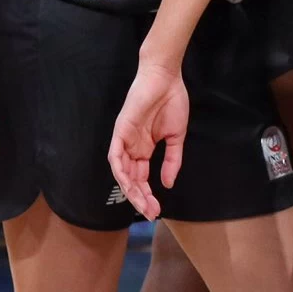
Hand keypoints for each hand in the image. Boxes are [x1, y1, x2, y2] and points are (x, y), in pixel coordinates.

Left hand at [107, 61, 189, 218]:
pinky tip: (128, 183)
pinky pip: (115, 155)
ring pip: (121, 172)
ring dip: (130, 189)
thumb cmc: (172, 102)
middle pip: (131, 180)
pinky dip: (120, 170)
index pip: (142, 179)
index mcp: (144, 150)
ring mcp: (125, 140)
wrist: (166, 78)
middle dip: (140, 198)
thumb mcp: (176, 137)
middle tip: (151, 213)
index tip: (156, 211)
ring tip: (142, 203)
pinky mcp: (120, 131)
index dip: (147, 196)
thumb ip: (172, 161)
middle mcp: (132, 148)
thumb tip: (168, 184)